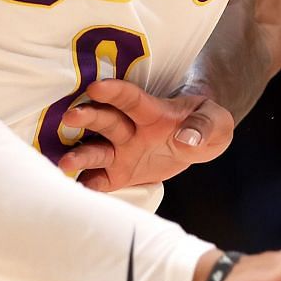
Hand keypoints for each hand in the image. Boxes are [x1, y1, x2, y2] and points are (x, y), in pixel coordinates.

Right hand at [55, 78, 234, 191]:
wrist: (196, 137)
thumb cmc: (204, 121)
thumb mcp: (216, 120)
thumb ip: (204, 126)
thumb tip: (187, 139)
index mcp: (151, 111)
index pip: (131, 99)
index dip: (115, 92)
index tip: (96, 87)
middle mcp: (129, 129)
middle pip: (106, 121)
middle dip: (88, 117)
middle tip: (70, 116)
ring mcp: (120, 152)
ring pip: (96, 151)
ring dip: (79, 156)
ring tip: (64, 163)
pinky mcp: (118, 174)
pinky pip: (99, 181)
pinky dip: (86, 186)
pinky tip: (73, 192)